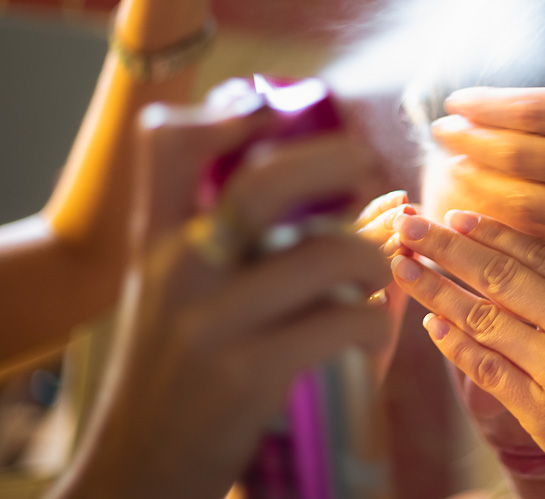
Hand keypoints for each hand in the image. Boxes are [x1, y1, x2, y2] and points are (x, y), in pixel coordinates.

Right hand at [49, 100, 392, 498]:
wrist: (133, 475)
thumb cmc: (175, 380)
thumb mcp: (179, 302)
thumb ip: (237, 250)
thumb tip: (353, 202)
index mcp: (157, 244)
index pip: (167, 144)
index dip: (226, 115)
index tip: (272, 115)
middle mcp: (178, 269)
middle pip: (267, 182)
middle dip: (338, 161)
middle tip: (370, 173)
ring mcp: (211, 320)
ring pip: (329, 254)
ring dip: (375, 262)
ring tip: (379, 279)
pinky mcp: (247, 373)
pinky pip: (344, 320)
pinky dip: (375, 324)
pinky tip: (369, 336)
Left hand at [389, 211, 544, 498]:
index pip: (542, 255)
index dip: (493, 234)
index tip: (459, 215)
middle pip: (502, 276)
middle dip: (448, 247)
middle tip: (409, 225)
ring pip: (483, 318)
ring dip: (436, 289)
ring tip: (401, 267)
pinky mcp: (539, 410)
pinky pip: (485, 368)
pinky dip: (454, 344)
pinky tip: (431, 324)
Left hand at [434, 41, 544, 311]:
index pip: (541, 105)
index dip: (491, 104)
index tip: (458, 100)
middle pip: (523, 151)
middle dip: (473, 140)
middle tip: (439, 131)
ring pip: (529, 198)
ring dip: (483, 183)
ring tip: (450, 170)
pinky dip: (517, 223)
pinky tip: (493, 214)